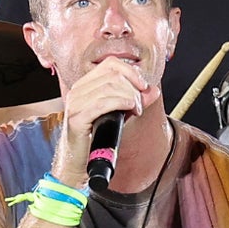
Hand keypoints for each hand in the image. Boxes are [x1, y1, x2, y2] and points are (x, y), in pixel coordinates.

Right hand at [51, 57, 159, 186]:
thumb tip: (153, 90)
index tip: (143, 86)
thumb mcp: (119, 115)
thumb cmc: (95, 139)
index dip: (131, 71)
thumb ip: (135, 100)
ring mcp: (75, 103)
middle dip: (133, 88)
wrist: (76, 164)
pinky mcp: (77, 118)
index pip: (110, 64)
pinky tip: (129, 110)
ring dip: (130, 97)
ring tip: (135, 110)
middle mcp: (77, 90)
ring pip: (109, 87)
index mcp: (84, 85)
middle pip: (112, 74)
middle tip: (139, 105)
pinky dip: (121, 103)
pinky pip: (102, 102)